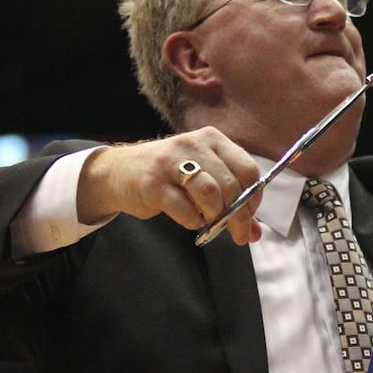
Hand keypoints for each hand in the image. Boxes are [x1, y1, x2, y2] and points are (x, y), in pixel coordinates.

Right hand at [77, 129, 262, 244]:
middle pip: (231, 185)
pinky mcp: (152, 183)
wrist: (118, 172)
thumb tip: (254, 233)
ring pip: (210, 194)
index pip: (248, 169)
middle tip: (236, 233)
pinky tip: (189, 218)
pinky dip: (192, 221)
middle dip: (238, 216)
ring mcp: (171, 162)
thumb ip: (231, 201)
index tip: (249, 217)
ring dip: (215, 216)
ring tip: (209, 222)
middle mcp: (193, 145)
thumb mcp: (203, 179)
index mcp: (212, 139)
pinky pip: (184, 210)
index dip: (254, 198)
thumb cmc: (168, 176)